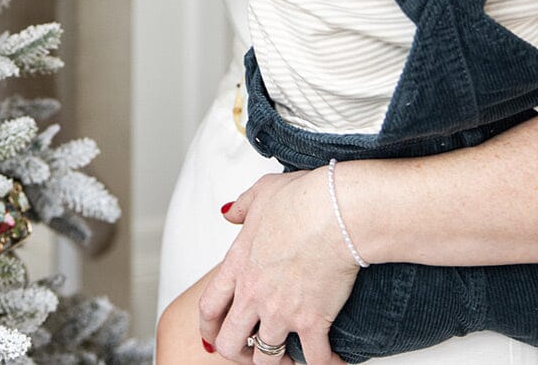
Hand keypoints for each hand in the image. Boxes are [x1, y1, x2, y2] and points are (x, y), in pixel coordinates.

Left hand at [198, 170, 354, 364]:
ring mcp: (281, 311)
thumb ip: (241, 207)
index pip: (208, 307)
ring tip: (292, 358)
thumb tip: (229, 212)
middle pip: (229, 343)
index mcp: (238, 265)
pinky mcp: (312, 322)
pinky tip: (333, 359)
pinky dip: (325, 364)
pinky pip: (315, 361)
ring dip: (279, 362)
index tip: (214, 337)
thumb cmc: (301, 199)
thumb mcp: (261, 193)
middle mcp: (253, 293)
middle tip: (252, 354)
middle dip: (238, 355)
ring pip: (267, 360)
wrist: (334, 211)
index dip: (208, 328)